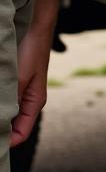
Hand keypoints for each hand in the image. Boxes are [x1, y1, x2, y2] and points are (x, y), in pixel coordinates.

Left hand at [11, 25, 50, 147]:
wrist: (36, 29)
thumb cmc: (31, 53)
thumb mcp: (18, 80)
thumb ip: (10, 103)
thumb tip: (0, 124)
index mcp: (35, 104)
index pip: (19, 135)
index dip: (5, 142)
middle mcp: (29, 102)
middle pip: (13, 128)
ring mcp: (22, 93)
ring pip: (7, 115)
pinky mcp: (16, 85)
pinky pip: (5, 103)